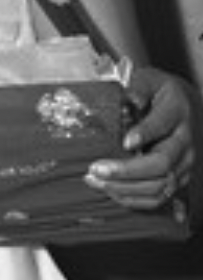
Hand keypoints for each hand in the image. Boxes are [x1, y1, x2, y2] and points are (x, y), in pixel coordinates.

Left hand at [84, 65, 198, 215]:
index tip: (124, 142)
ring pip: (160, 187)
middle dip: (126, 171)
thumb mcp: (150, 79)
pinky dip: (132, 199)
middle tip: (95, 168)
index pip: (163, 125)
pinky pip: (158, 199)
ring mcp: (183, 165)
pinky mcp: (177, 180)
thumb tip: (128, 100)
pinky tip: (109, 190)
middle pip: (161, 165)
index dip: (144, 134)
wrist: (183, 105)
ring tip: (94, 180)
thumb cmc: (159, 92)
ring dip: (125, 189)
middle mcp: (185, 143)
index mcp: (176, 113)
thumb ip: (138, 88)